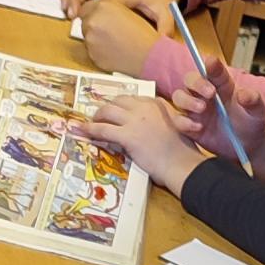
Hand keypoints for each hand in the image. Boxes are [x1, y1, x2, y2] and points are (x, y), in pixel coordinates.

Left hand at [72, 0, 161, 76]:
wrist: (149, 56)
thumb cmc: (143, 35)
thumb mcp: (124, 11)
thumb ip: (106, 9)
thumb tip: (94, 12)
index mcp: (103, 6)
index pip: (86, 6)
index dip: (94, 12)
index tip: (100, 17)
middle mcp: (93, 21)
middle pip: (84, 21)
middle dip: (94, 24)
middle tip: (110, 30)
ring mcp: (90, 39)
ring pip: (87, 36)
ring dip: (96, 37)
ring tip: (114, 41)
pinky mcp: (92, 55)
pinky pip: (92, 50)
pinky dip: (99, 50)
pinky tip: (113, 50)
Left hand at [74, 93, 196, 196]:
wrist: (182, 164)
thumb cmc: (182, 152)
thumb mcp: (175, 127)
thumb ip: (161, 120)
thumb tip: (148, 125)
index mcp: (157, 104)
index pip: (133, 99)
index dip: (121, 106)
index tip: (116, 112)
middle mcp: (144, 108)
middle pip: (118, 101)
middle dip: (106, 108)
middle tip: (100, 116)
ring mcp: (135, 120)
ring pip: (107, 111)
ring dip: (96, 116)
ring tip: (89, 123)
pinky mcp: (127, 135)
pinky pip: (102, 129)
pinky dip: (90, 129)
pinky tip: (82, 131)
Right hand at [173, 61, 264, 171]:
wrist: (247, 147)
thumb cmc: (251, 123)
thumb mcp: (257, 111)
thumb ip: (253, 100)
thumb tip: (243, 94)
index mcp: (221, 85)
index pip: (212, 70)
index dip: (211, 65)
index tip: (212, 63)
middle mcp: (204, 94)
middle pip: (190, 80)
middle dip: (196, 83)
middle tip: (210, 93)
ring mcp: (195, 110)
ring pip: (179, 97)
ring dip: (187, 101)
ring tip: (202, 109)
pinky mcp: (189, 127)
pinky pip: (178, 121)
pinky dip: (184, 122)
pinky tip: (199, 127)